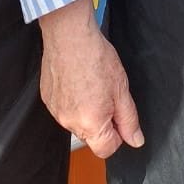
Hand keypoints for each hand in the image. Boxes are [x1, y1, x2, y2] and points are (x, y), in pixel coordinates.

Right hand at [39, 0, 143, 158]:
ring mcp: (56, 111)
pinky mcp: (47, 99)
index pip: (107, 149)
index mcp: (91, 123)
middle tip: (106, 93)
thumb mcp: (121, 89)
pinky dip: (72, 101)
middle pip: (91, 137)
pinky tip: (77, 81)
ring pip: (77, 122)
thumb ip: (129, 119)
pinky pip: (64, 109)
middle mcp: (70, 122)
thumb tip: (136, 140)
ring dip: (86, 111)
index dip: (118, 134)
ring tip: (90, 84)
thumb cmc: (95, 57)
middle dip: (102, 121)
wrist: (69, 34)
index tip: (119, 115)